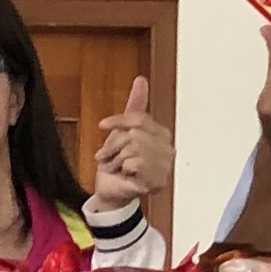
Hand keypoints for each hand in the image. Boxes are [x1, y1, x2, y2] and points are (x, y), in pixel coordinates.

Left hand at [86, 75, 171, 215]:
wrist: (110, 191)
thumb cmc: (117, 163)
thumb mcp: (122, 132)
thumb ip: (134, 107)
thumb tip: (141, 80)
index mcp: (162, 134)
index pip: (140, 119)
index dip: (119, 120)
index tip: (102, 125)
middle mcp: (168, 149)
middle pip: (135, 133)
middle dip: (114, 145)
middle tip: (108, 157)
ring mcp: (165, 167)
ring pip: (134, 147)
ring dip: (116, 159)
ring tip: (116, 167)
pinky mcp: (157, 181)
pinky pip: (135, 162)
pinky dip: (122, 169)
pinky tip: (124, 175)